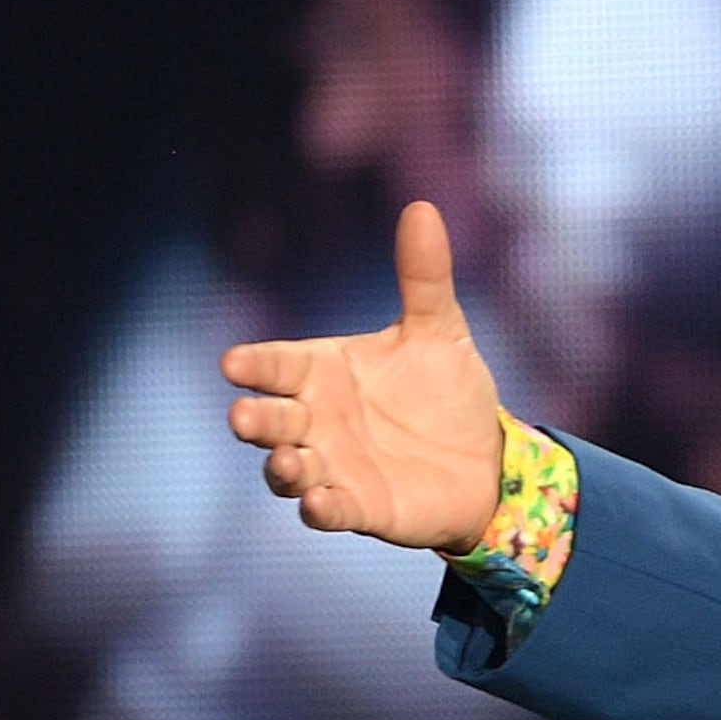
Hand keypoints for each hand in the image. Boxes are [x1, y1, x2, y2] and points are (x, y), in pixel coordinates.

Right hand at [219, 201, 508, 549]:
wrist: (487, 458)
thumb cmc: (447, 392)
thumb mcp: (439, 331)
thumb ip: (423, 277)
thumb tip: (422, 208)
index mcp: (323, 372)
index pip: (277, 365)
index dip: (255, 365)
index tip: (233, 362)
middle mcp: (316, 420)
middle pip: (271, 419)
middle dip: (256, 418)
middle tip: (243, 414)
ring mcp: (332, 467)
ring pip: (288, 469)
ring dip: (283, 466)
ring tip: (288, 460)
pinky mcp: (358, 508)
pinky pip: (330, 511)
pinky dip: (320, 508)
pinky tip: (320, 503)